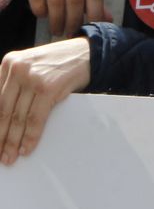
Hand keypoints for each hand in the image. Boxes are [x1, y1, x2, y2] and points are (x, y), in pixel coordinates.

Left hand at [0, 37, 90, 163]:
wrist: (89, 52)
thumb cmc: (61, 62)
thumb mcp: (32, 67)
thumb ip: (15, 83)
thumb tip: (4, 116)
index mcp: (8, 63)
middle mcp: (17, 69)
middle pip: (3, 110)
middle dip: (1, 136)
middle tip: (0, 154)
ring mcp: (33, 78)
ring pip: (17, 117)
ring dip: (13, 141)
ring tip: (10, 156)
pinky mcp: (48, 88)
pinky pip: (35, 118)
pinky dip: (31, 136)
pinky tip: (27, 148)